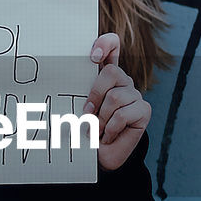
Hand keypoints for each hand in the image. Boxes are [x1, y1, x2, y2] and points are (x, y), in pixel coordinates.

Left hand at [83, 33, 150, 171]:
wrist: (99, 156)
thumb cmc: (84, 129)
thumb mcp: (75, 106)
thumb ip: (74, 90)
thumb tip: (56, 76)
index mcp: (105, 75)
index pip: (112, 44)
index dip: (105, 43)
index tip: (92, 57)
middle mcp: (122, 81)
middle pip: (112, 72)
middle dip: (95, 95)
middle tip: (86, 113)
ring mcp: (135, 95)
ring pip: (115, 97)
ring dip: (100, 119)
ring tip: (96, 129)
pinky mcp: (144, 110)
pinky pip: (123, 114)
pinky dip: (110, 128)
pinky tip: (107, 136)